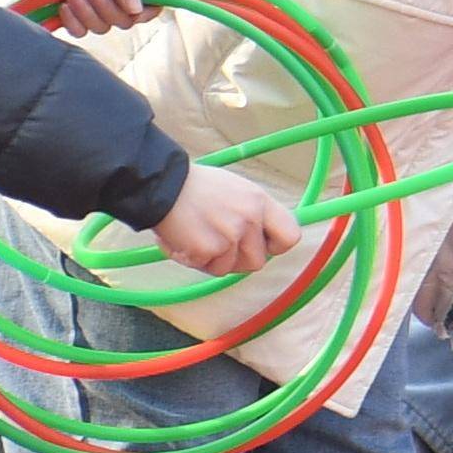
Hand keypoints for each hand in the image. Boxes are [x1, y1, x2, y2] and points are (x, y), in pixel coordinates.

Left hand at [47, 0, 148, 33]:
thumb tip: (136, 10)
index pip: (150, 5)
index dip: (145, 13)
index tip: (132, 11)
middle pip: (124, 21)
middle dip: (108, 10)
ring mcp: (93, 7)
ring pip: (101, 27)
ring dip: (86, 13)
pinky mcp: (74, 15)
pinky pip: (80, 31)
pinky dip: (72, 22)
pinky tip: (63, 5)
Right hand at [150, 160, 300, 277]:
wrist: (162, 184)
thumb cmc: (197, 187)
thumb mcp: (237, 190)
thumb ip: (254, 213)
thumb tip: (264, 237)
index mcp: (260, 201)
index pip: (290, 236)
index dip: (275, 246)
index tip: (261, 244)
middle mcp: (250, 219)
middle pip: (258, 261)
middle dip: (238, 259)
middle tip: (218, 243)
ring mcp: (230, 235)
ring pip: (230, 268)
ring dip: (214, 260)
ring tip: (198, 237)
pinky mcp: (208, 249)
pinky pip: (207, 268)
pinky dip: (194, 260)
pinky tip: (183, 241)